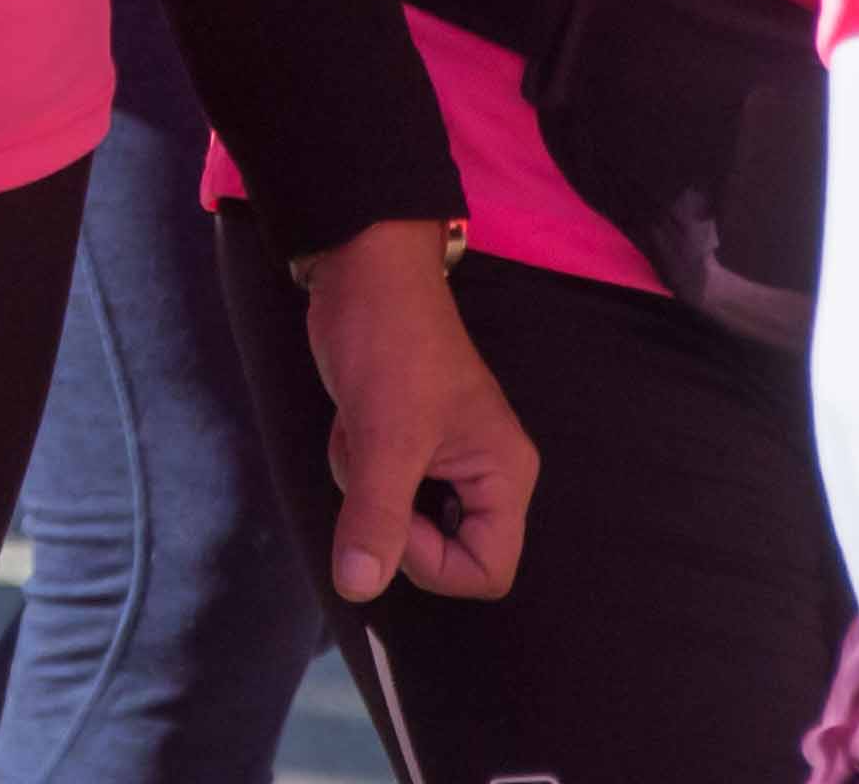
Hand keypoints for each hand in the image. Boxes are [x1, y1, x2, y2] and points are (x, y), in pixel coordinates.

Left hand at [297, 222, 535, 603]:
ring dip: (365, 482)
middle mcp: (487, 474)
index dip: (430, 561)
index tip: (391, 513)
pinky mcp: (411, 443)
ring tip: (362, 427)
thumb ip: (375, 516)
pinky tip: (354, 419)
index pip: (486, 572)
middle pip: (442, 551)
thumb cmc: (388, 343)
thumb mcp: (382, 435)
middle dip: (389, 513)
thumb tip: (358, 588)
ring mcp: (448, 459)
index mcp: (505, 476)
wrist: (362, 269)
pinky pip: (382, 486)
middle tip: (372, 460)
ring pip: (401, 519)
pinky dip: (357, 461)